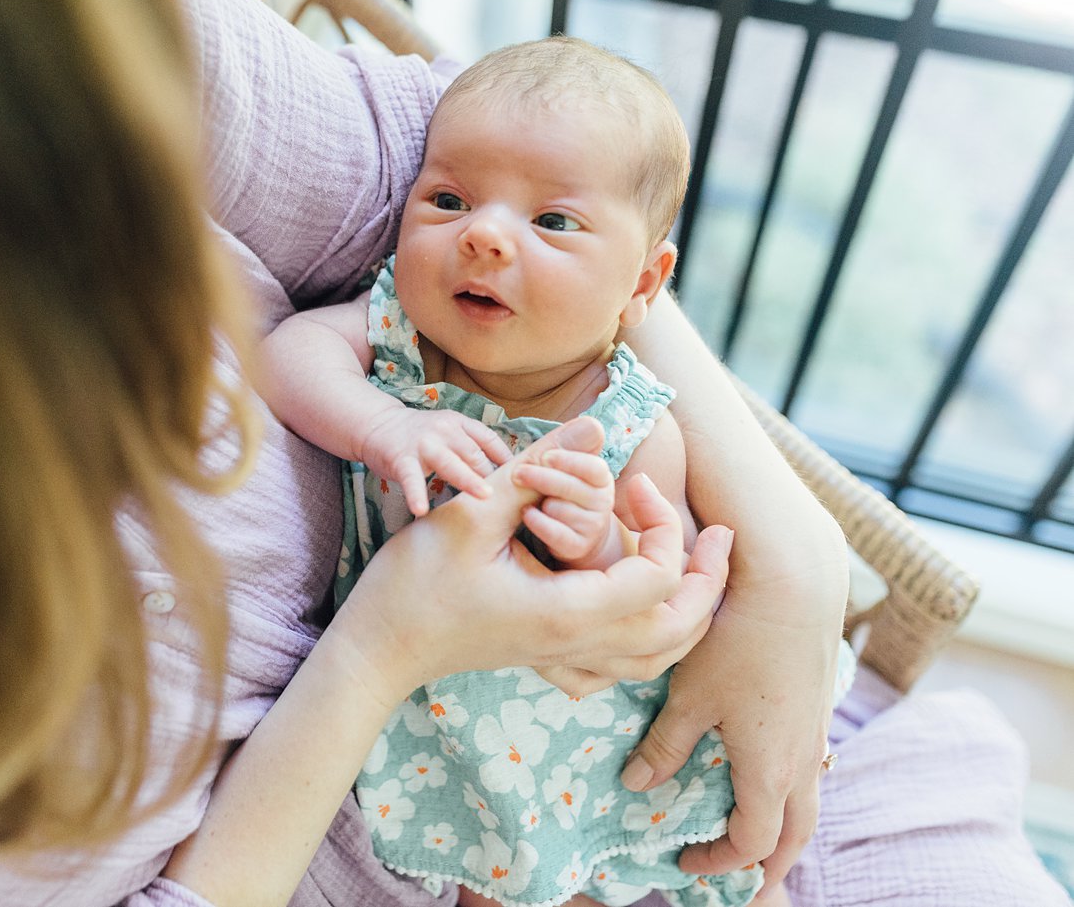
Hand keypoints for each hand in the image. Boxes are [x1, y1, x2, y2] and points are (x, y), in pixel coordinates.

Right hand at [332, 420, 730, 705]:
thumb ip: (538, 468)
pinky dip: (653, 643)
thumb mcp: (474, 512)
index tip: (630, 484)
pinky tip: (642, 609)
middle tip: (716, 534)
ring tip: (696, 567)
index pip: (659, 575)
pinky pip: (626, 668)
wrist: (379, 645)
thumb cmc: (416, 581)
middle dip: (708, 578)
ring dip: (690, 613)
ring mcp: (566, 661)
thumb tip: (595, 426)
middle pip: (681, 628)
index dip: (662, 522)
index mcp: (570, 612)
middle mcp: (579, 645)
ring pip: (661, 657)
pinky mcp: (552, 663)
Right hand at [358, 407, 512, 515]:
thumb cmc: (420, 436)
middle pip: (475, 454)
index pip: (490, 441)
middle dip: (493, 476)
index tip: (526, 479)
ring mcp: (423, 444)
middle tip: (513, 499)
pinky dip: (416, 494)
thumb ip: (474, 447)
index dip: (509, 460)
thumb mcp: (450, 431)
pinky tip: (421, 510)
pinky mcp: (401, 458)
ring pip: (451, 463)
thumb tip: (510, 473)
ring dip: (468, 481)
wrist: (377, 425)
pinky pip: (411, 479)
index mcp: (460, 423)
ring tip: (484, 498)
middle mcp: (445, 430)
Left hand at [510, 417, 616, 565]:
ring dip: (540, 504)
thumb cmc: (560, 492)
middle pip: (572, 487)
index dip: (568, 461)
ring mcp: (592, 526)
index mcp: (600, 476)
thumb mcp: (561, 468)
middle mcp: (602, 501)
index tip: (545, 457)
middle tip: (518, 474)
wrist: (571, 534)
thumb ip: (566, 448)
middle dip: (542, 478)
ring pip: (560, 509)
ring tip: (529, 501)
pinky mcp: (578, 548)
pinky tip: (526, 514)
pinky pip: (555, 533)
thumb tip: (591, 423)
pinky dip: (537, 522)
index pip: (593, 467)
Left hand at [618, 532, 846, 894]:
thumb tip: (636, 784)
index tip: (685, 861)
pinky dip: (790, 792)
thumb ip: (664, 746)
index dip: (719, 862)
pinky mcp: (817, 709)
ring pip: (809, 803)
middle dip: (771, 866)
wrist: (793, 587)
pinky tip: (768, 777)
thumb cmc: (735, 641)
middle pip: (796, 836)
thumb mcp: (689, 697)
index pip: (752, 842)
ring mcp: (816, 735)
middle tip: (748, 887)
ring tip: (761, 842)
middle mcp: (803, 762)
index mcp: (770, 771)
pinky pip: (810, 770)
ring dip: (786, 830)